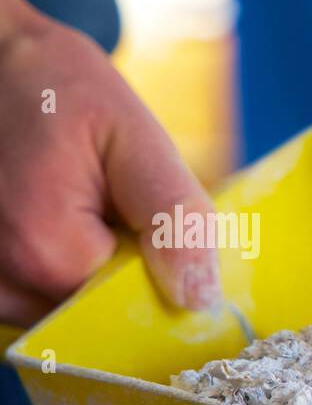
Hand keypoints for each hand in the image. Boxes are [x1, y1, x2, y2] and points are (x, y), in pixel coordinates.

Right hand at [0, 0, 219, 325]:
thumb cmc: (61, 90)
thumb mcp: (135, 139)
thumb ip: (173, 219)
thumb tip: (198, 299)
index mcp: (45, 253)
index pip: (134, 307)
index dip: (157, 272)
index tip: (149, 220)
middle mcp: (3, 281)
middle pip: (96, 315)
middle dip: (120, 271)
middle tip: (112, 204)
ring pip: (66, 310)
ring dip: (87, 270)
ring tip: (78, 205)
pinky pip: (36, 299)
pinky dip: (59, 269)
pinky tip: (58, 218)